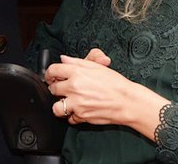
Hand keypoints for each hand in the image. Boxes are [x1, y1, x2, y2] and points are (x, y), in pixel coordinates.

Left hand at [44, 51, 169, 138]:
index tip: (51, 76)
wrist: (127, 101)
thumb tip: (64, 59)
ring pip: (56, 106)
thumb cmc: (116, 84)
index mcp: (77, 72)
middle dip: (56, 88)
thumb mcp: (97, 67)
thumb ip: (78, 62)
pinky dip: (73, 116)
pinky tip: (79, 110)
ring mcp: (76, 103)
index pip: (53, 70)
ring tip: (68, 102)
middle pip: (53, 88)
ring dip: (60, 105)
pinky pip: (69, 118)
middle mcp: (74, 87)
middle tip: (63, 89)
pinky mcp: (81, 116)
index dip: (50, 73)